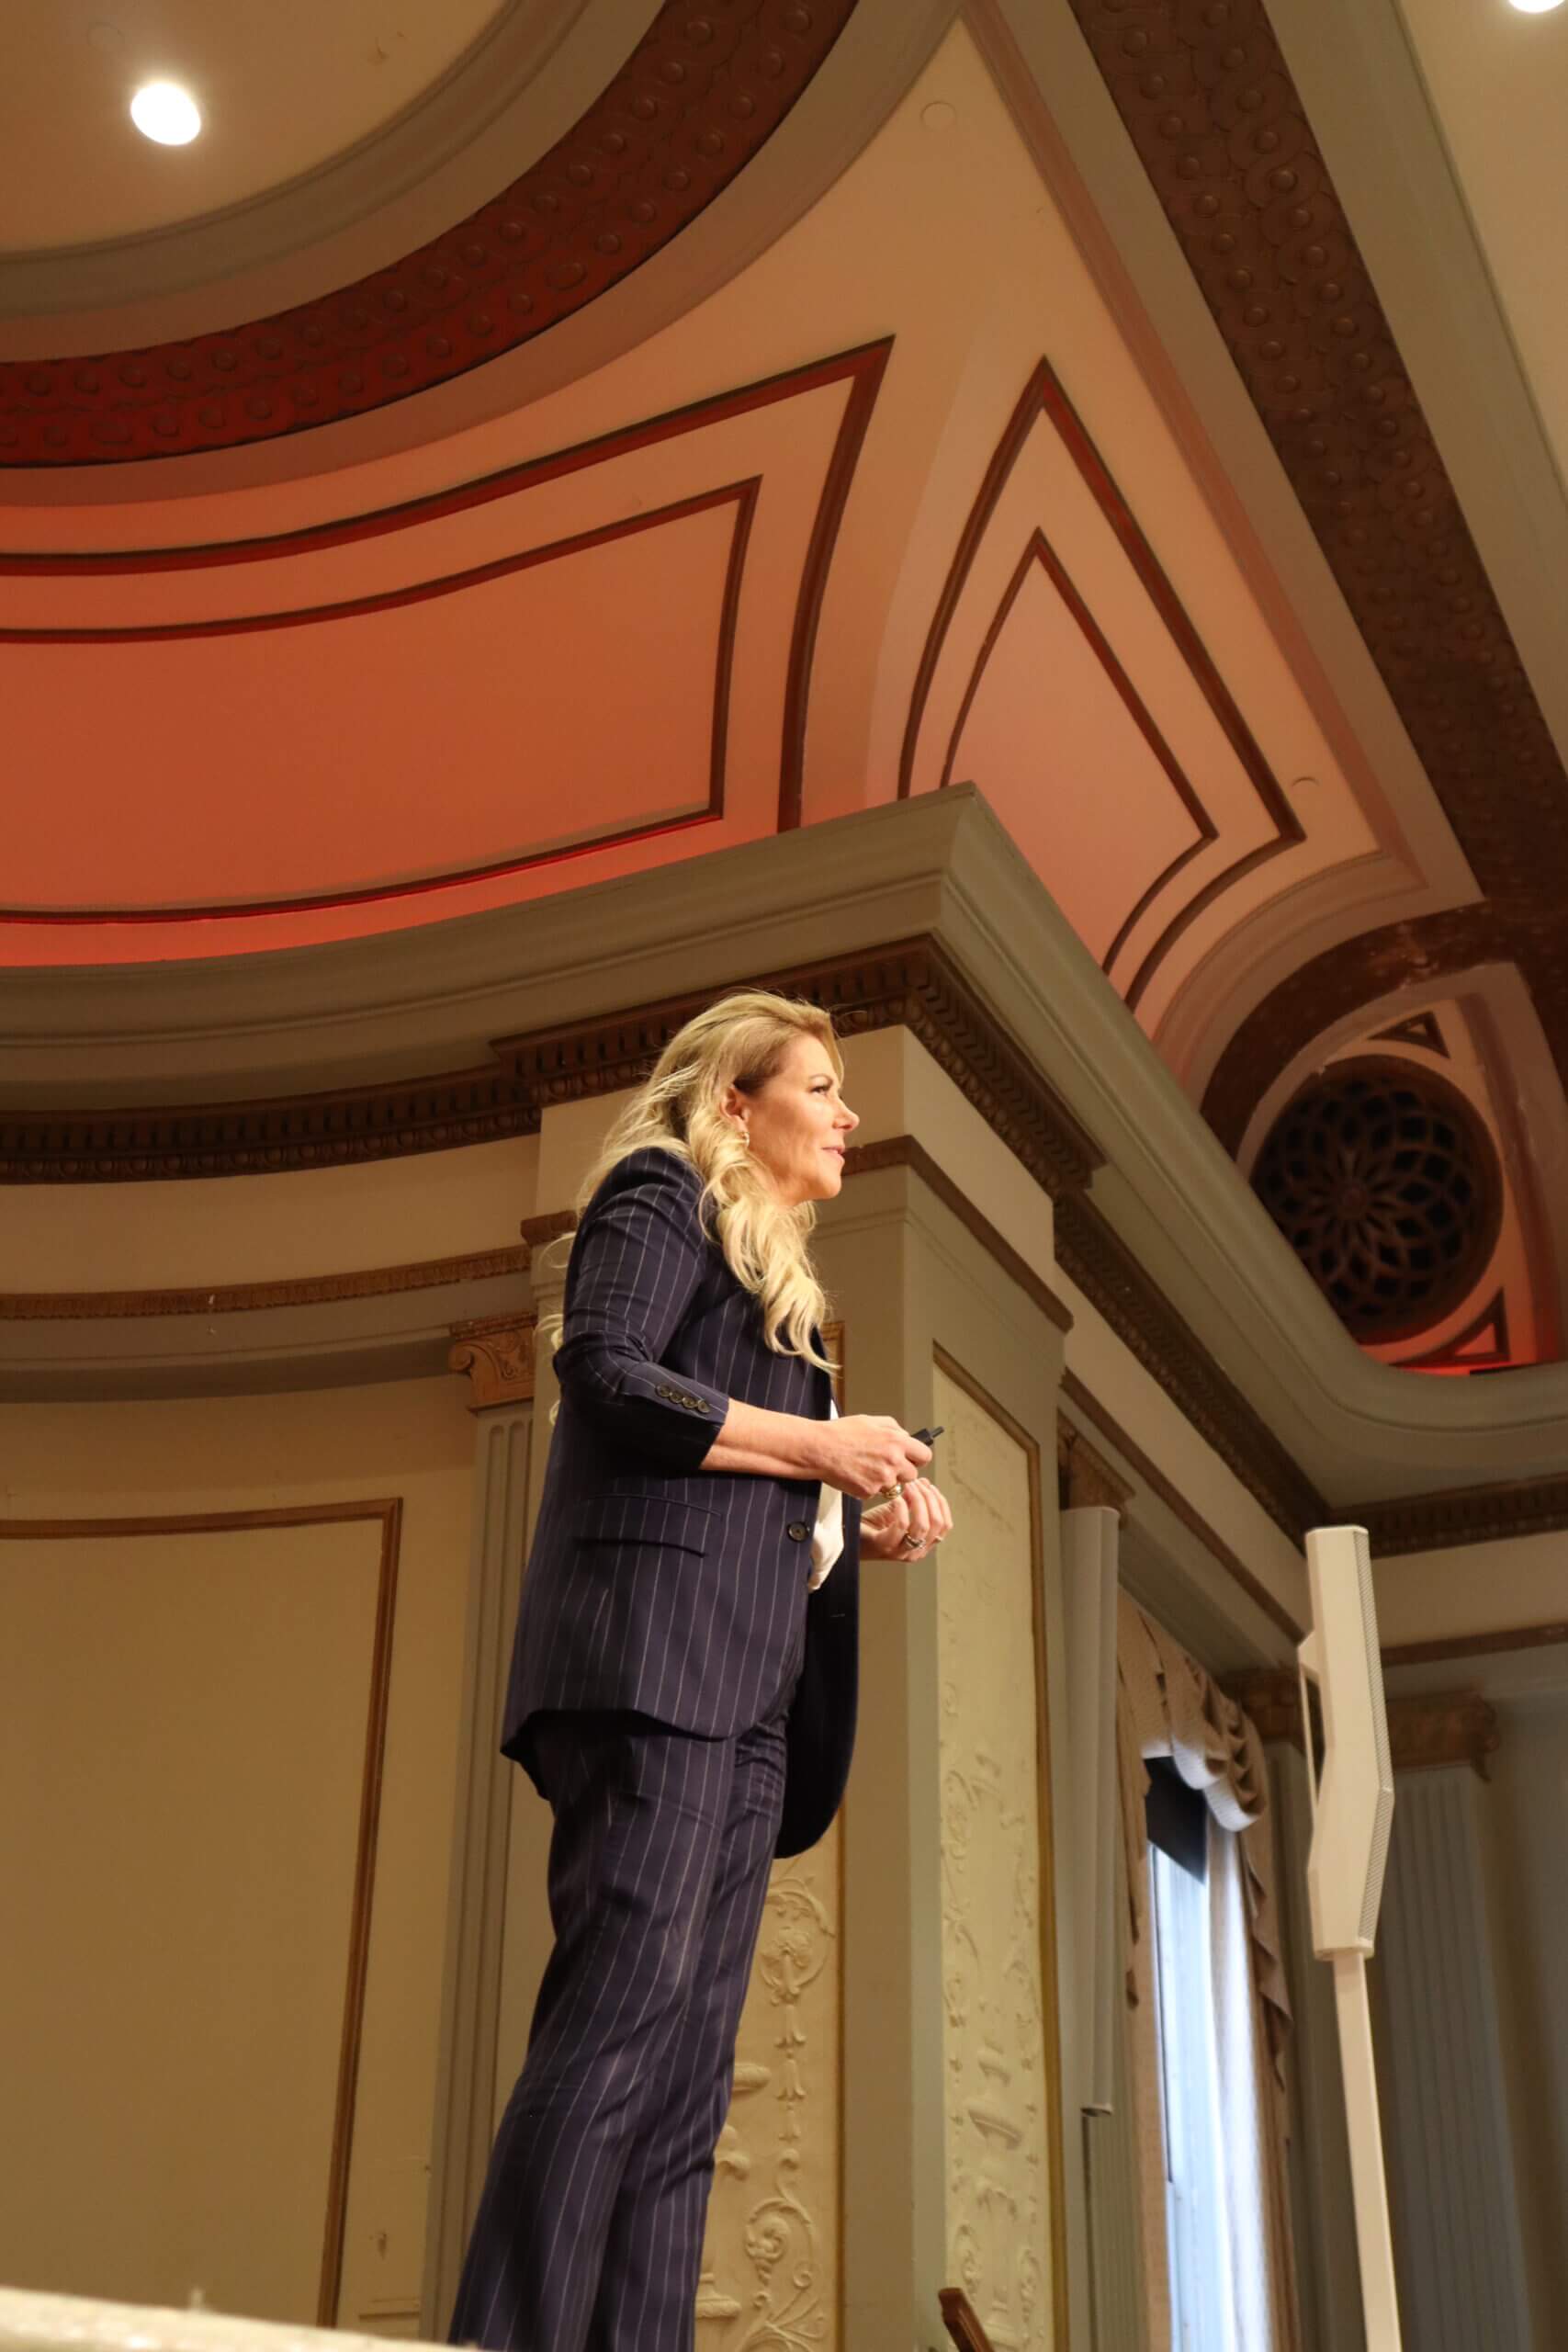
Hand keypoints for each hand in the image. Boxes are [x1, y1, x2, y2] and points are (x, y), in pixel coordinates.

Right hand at [816, 1413, 931, 1502]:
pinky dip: (869, 1486)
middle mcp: (893, 1462)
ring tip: (867, 1467)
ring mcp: (882, 1479)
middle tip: (885, 1464)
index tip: (912, 1458)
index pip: (925, 1456)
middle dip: (902, 1471)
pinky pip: (876, 1492)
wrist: (819, 1449)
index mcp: (896, 1442)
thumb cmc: (841, 1433)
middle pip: (912, 1475)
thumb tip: (906, 1437)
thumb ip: (894, 1429)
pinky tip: (857, 1474)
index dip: (918, 1457)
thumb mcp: (871, 1421)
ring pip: (894, 1485)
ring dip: (885, 1480)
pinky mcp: (869, 1492)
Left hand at [860, 1477, 951, 1561]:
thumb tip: (926, 1483)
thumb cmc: (873, 1525)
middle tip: (916, 1483)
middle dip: (929, 1499)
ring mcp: (902, 1552)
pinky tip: (896, 1498)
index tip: (930, 1486)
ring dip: (918, 1501)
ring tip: (908, 1487)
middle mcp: (917, 1551)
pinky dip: (902, 1508)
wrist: (848, 1536)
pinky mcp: (885, 1547)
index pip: (945, 1525)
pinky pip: (902, 1526)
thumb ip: (914, 1499)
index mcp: (923, 1544)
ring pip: (923, 1526)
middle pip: (937, 1524)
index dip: (940, 1503)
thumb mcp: (898, 1509)